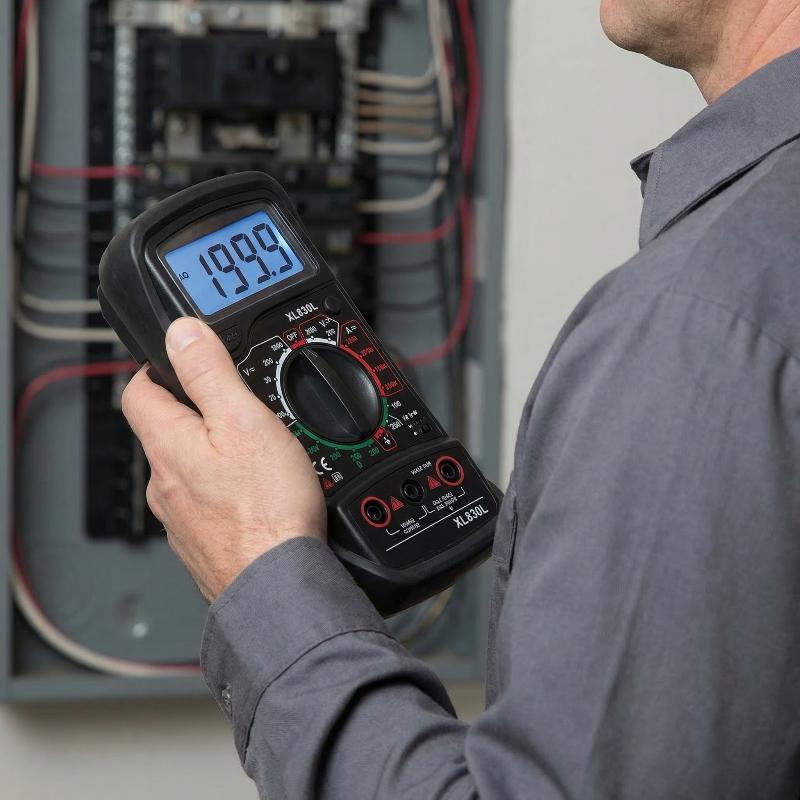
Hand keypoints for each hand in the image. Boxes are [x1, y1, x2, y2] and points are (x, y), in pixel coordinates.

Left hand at [121, 317, 326, 601]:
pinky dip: (226, 490)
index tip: (184, 360)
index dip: (158, 368)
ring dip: (213, 453)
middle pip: (165, 430)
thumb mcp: (244, 421)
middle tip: (236, 404)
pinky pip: (207, 502)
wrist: (277, 583)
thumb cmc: (265, 511)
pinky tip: (257, 494)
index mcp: (168, 444)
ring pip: (188, 469)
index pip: (138, 390)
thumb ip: (210, 374)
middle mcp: (164, 482)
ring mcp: (181, 516)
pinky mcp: (203, 541)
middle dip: (196, 412)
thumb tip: (181, 332)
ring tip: (255, 451)